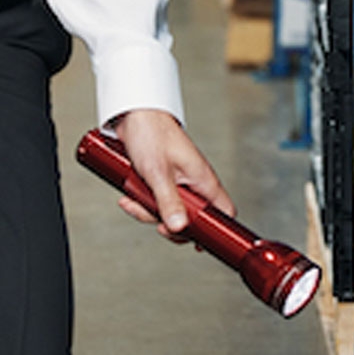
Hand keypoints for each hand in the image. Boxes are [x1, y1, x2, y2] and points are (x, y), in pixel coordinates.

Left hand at [109, 109, 234, 237]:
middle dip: (170, 224)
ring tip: (134, 200)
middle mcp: (195, 183)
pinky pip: (156, 201)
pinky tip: (129, 196)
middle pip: (192, 219)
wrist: (132, 114)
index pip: (224, 213)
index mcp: (203, 180)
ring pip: (170, 211)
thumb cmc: (151, 133)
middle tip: (156, 222)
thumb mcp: (157, 172)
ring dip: (149, 211)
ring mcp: (179, 182)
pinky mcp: (163, 180)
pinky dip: (142, 201)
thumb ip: (168, 202)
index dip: (214, 231)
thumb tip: (179, 227)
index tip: (193, 240)